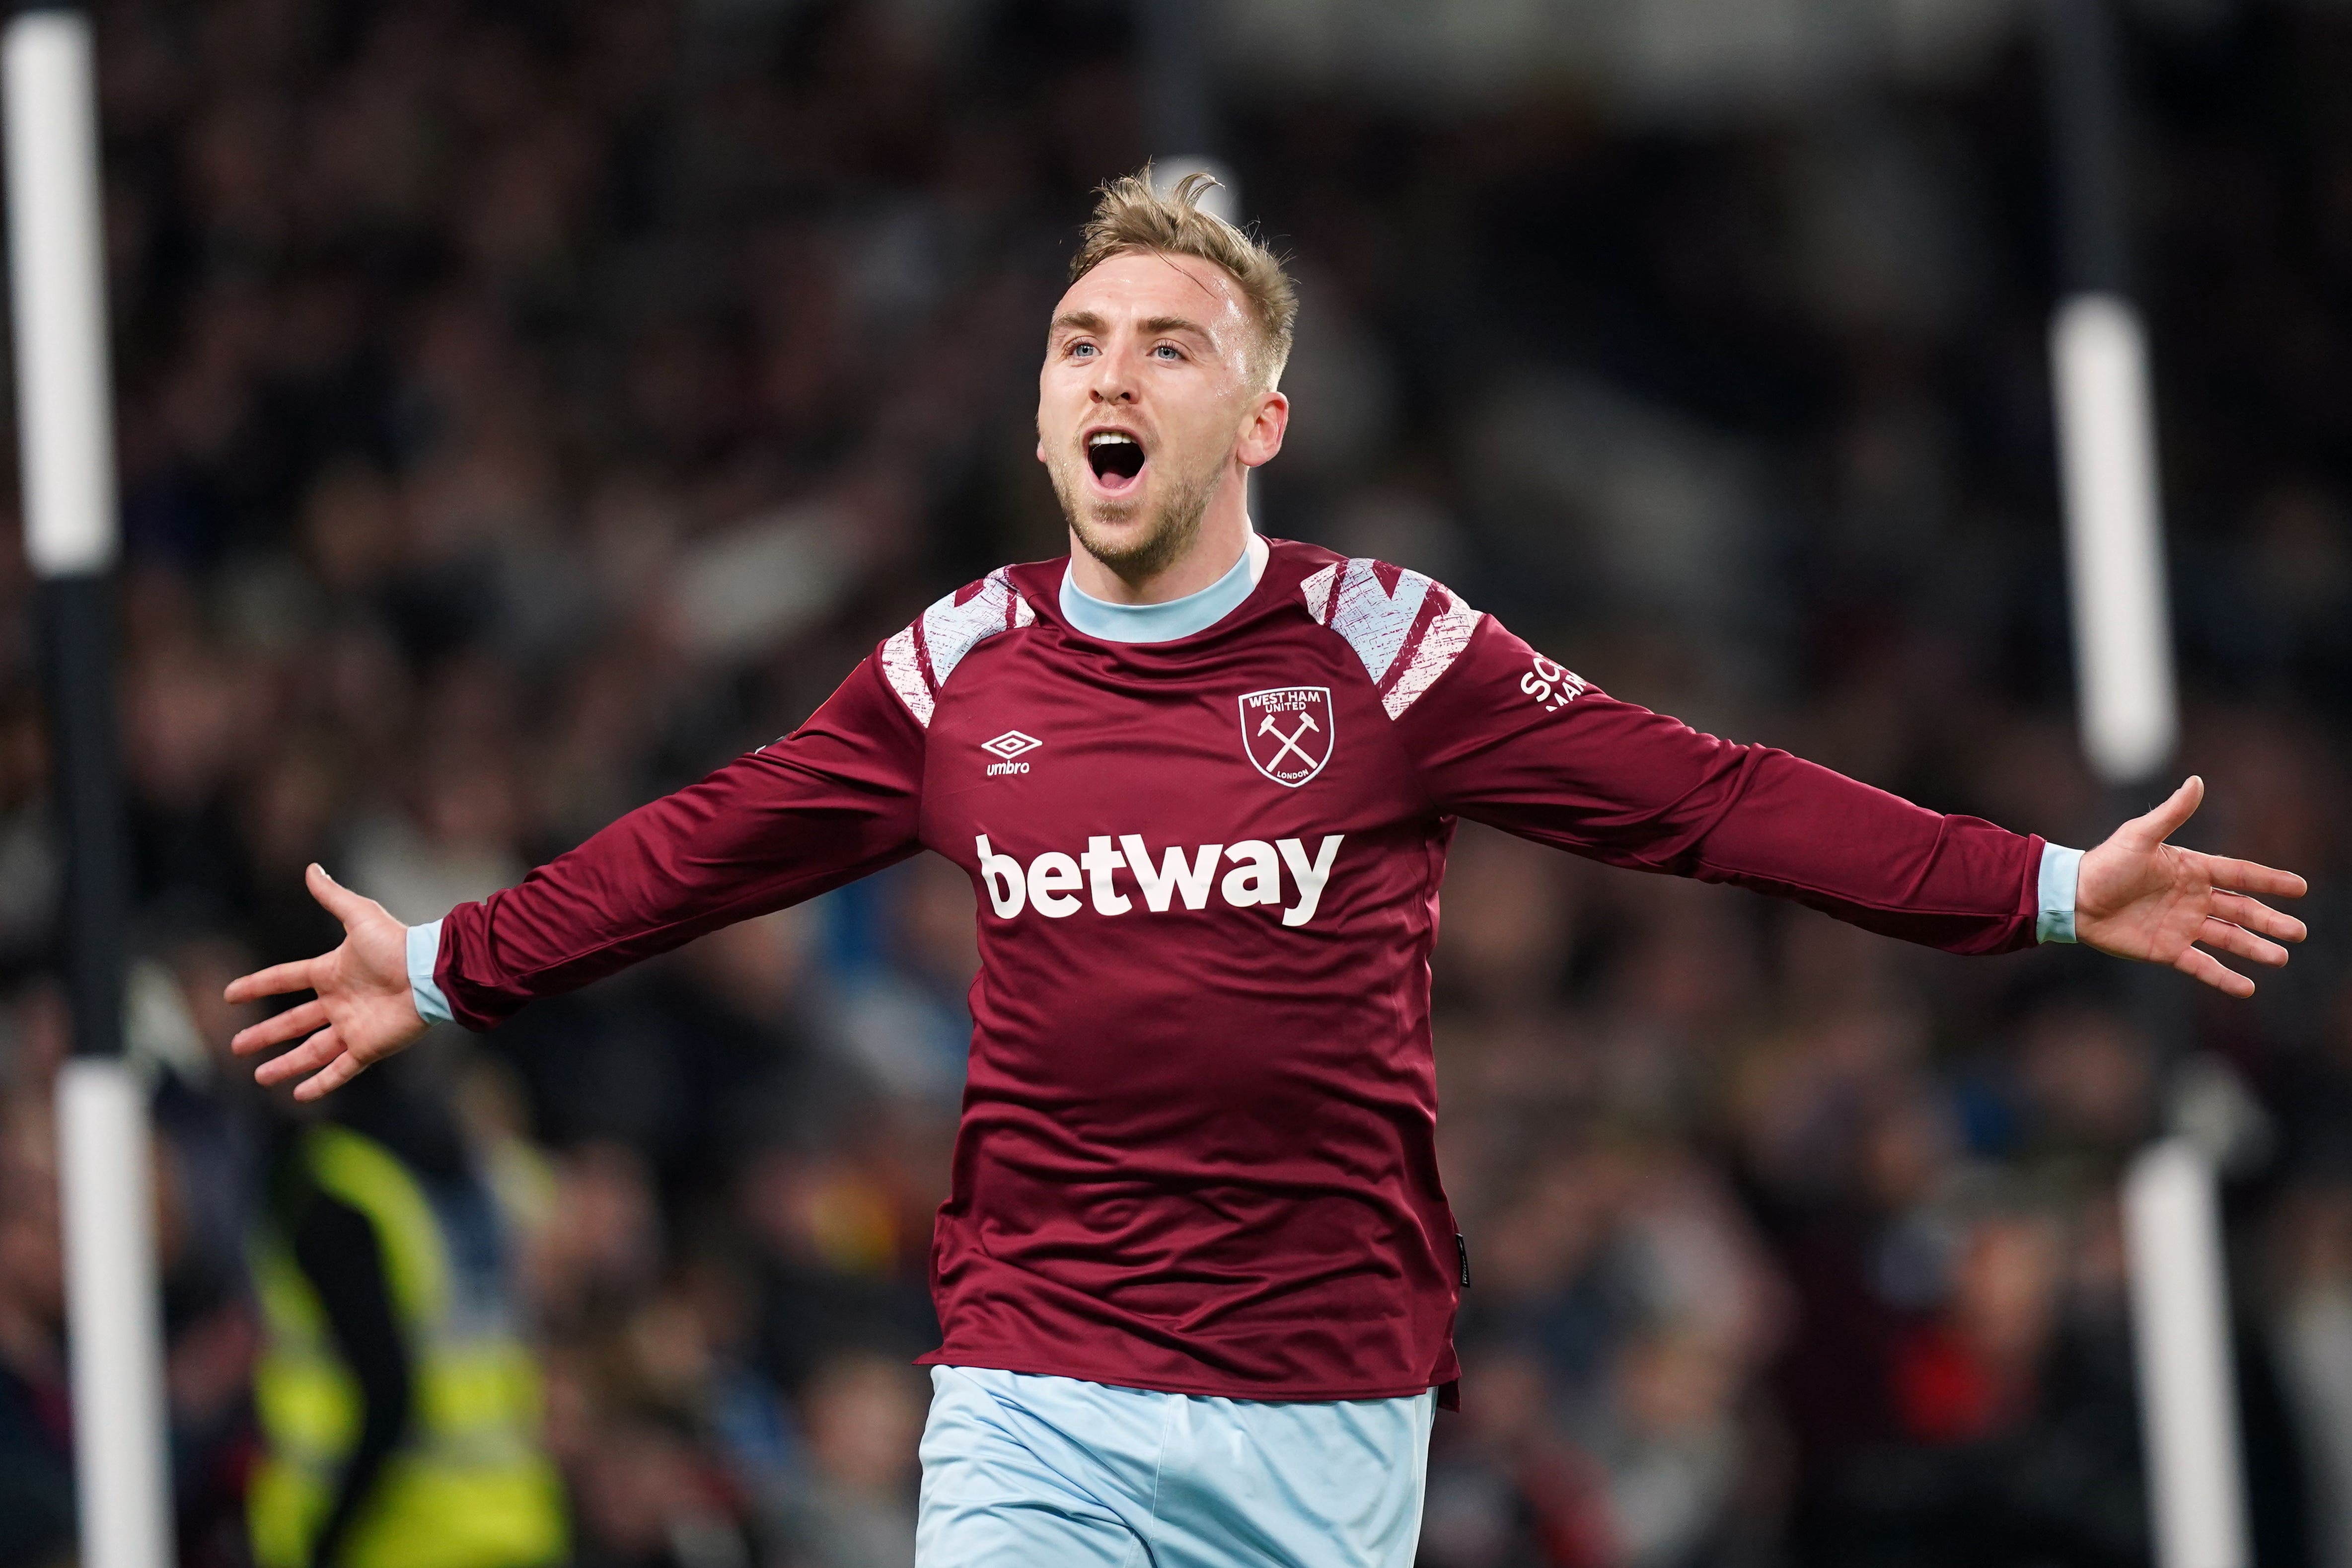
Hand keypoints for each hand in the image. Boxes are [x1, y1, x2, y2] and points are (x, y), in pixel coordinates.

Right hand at [225, 864, 427, 1099]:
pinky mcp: (368, 1047)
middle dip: (265, 1034)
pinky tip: (299, 1095)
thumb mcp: (360, 916)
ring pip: (312, 1051)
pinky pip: (340, 1070)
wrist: (430, 974)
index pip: (286, 978)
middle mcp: (339, 1002)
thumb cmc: (397, 944)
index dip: (259, 985)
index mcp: (332, 972)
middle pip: (294, 1022)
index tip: (231, 994)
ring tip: (261, 1076)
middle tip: (236, 1045)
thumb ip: (334, 897)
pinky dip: (321, 1084)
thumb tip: (312, 868)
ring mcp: (353, 1027)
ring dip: (287, 1064)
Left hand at [2076, 776, 2308, 996]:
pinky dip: (2223, 977)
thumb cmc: (2104, 863)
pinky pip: (2201, 966)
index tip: (2300, 887)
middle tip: (2298, 932)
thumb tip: (2196, 781)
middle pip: (2242, 911)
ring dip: (2254, 949)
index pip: (2239, 874)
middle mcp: (2193, 899)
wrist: (2072, 898)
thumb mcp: (2139, 836)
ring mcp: (2183, 926)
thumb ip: (2171, 813)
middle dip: (2270, 921)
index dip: (2269, 880)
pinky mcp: (2167, 950)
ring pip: (2228, 939)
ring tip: (2280, 957)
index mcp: (2192, 870)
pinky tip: (2247, 988)